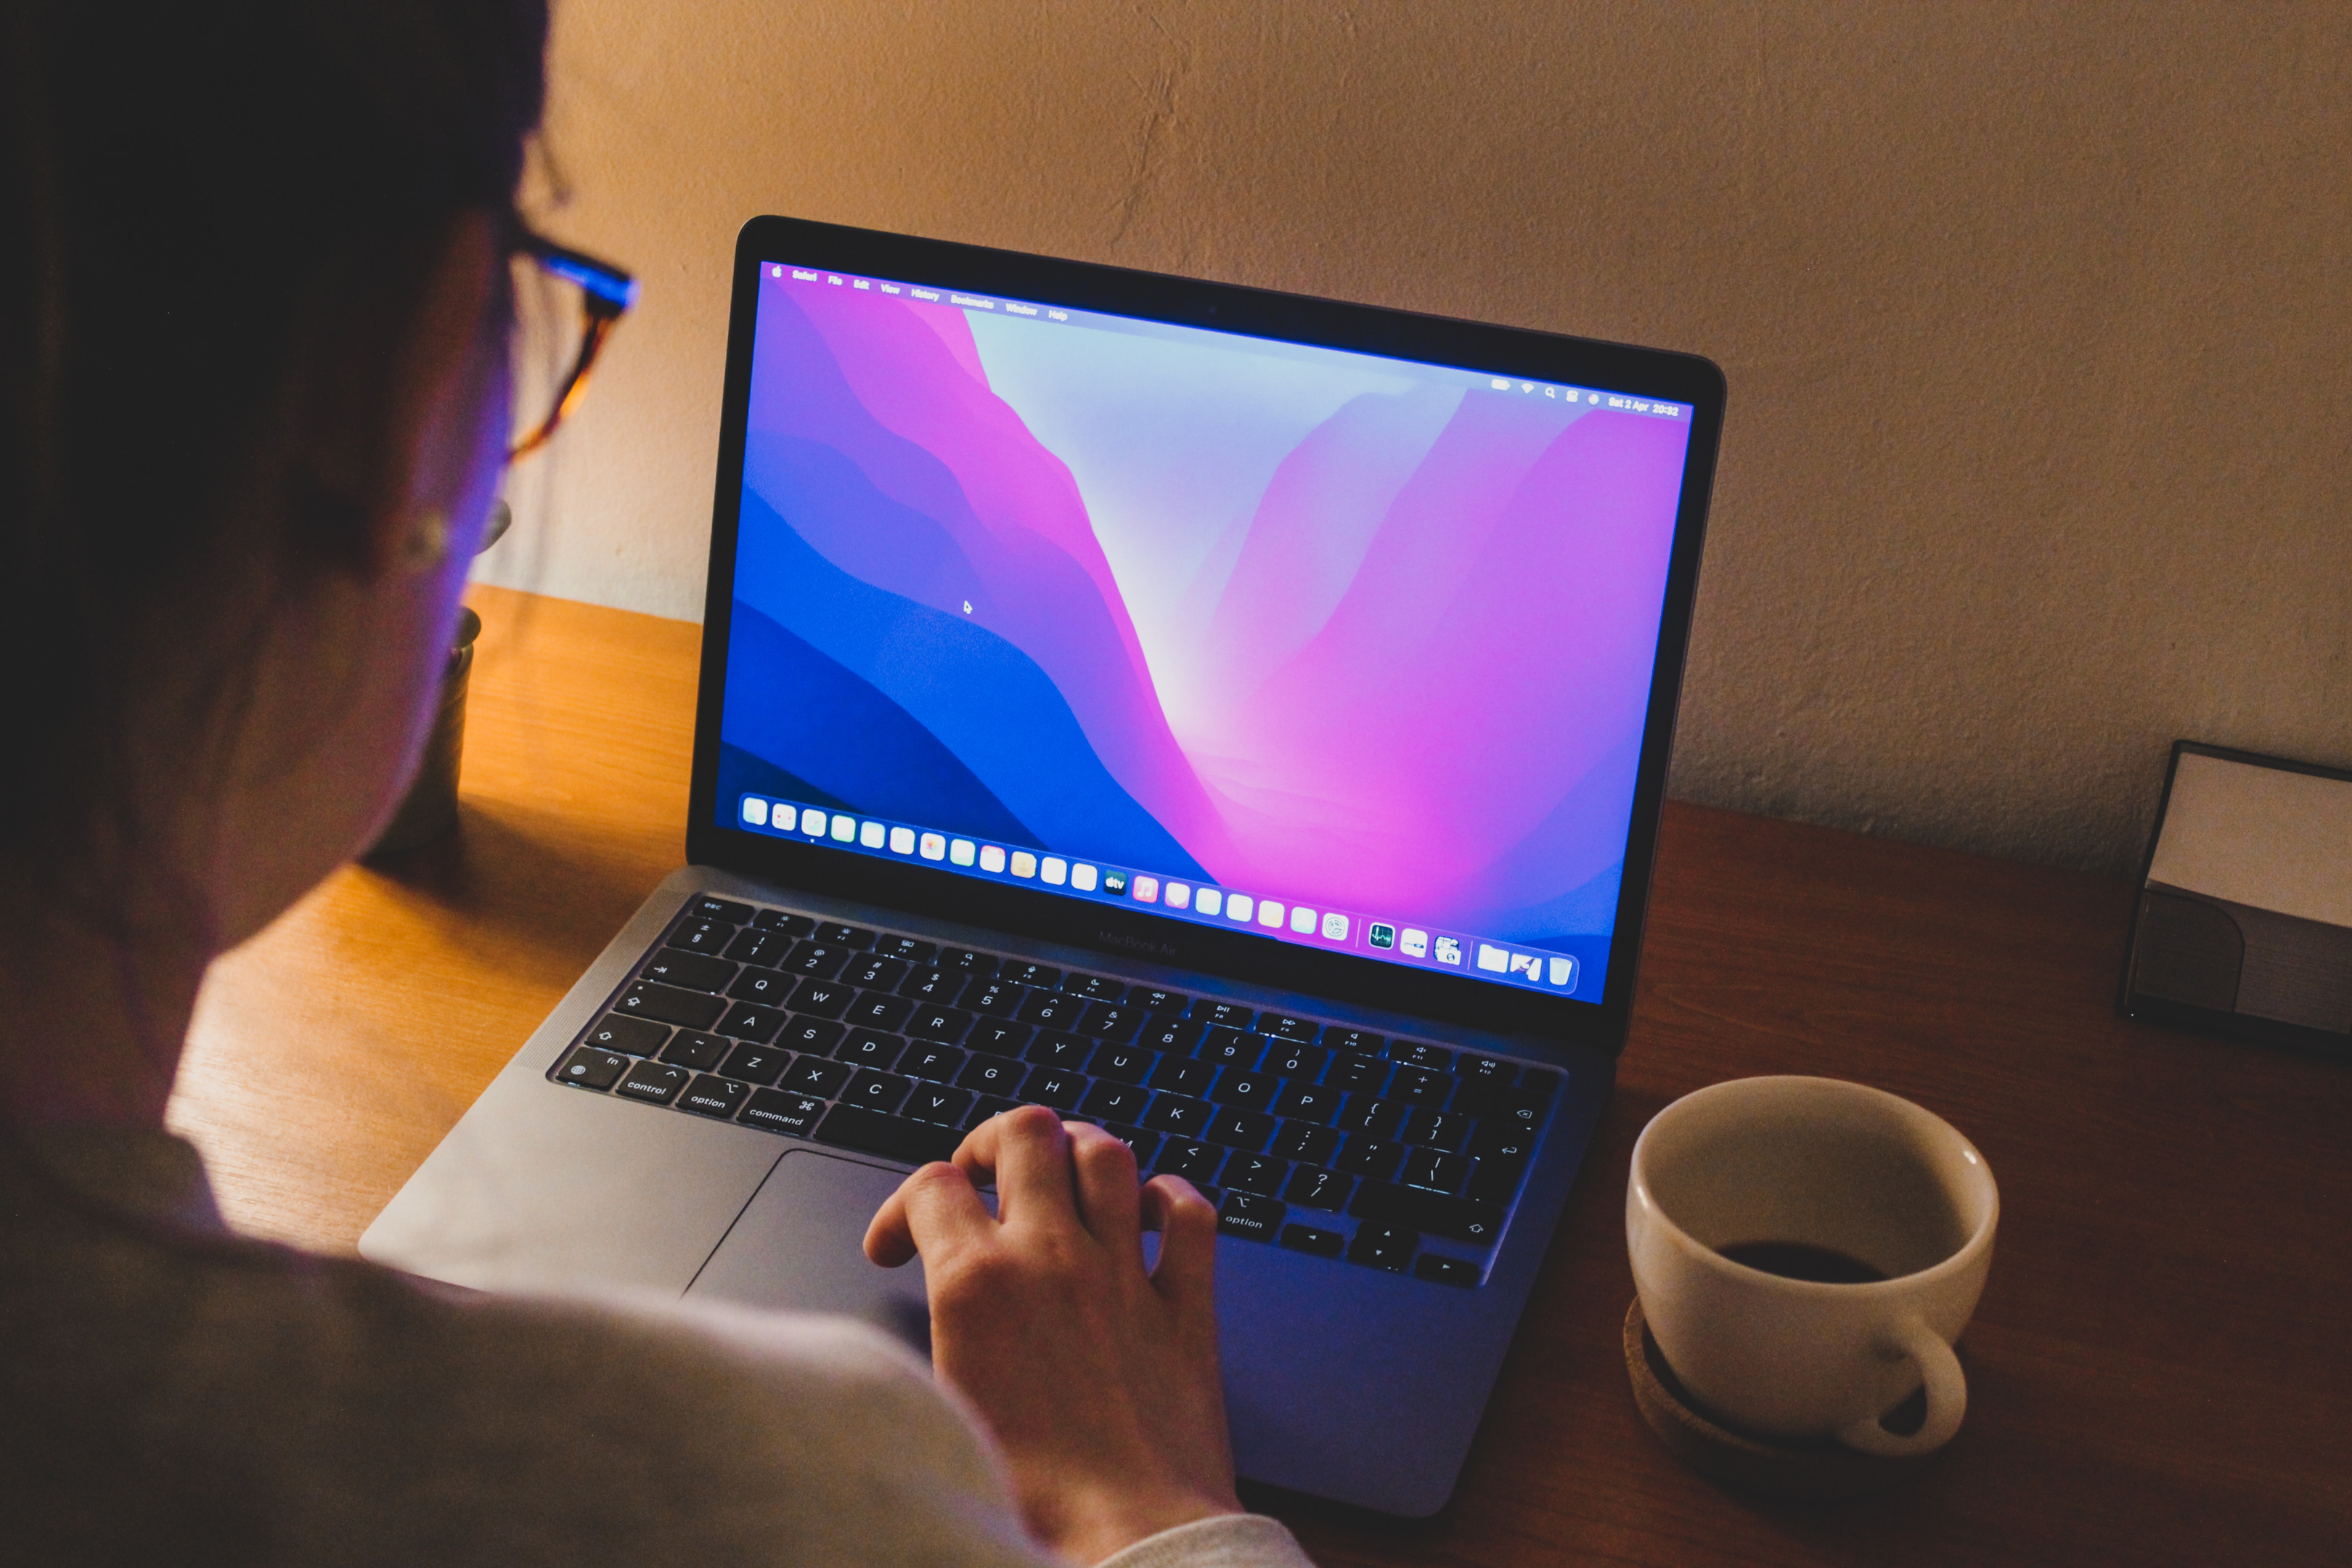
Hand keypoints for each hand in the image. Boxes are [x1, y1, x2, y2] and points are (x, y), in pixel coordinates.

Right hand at [865, 1105, 1241, 1563]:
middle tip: (985, 1176)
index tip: (901, 1243)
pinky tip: (1149, 1214)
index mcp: (979, 1285)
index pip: (930, 1184)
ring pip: (1108, 1152)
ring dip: (1079, 1150)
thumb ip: (943, 1324)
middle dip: (995, 1141)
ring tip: (1063, 1175)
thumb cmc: (1030, 1500)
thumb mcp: (946, 1404)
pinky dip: (1170, 1198)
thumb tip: (936, 1288)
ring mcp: (1124, 1274)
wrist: (1125, 1538)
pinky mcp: (1186, 1305)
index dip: (902, 1206)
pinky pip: (1191, 1211)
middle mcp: (1052, 1259)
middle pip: (1026, 1130)